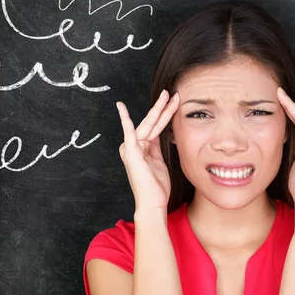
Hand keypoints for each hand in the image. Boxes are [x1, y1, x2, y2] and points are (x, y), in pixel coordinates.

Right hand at [116, 90, 179, 211]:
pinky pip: (129, 132)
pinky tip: (121, 107)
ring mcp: (132, 148)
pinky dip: (125, 119)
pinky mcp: (131, 151)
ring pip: (148, 124)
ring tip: (168, 95)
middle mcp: (135, 146)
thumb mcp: (159, 162)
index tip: (173, 102)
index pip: (156, 126)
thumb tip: (159, 135)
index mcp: (143, 148)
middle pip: (152, 122)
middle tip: (171, 93)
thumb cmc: (157, 186)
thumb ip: (157, 147)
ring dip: (159, 109)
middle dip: (163, 107)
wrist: (153, 202)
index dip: (165, 114)